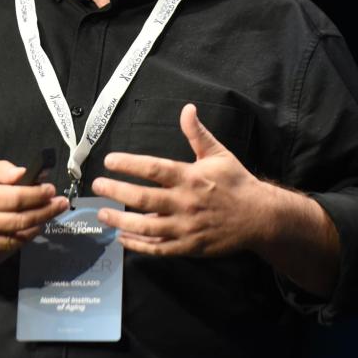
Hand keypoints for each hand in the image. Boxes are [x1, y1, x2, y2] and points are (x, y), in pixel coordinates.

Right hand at [0, 160, 68, 268]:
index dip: (38, 194)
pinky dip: (21, 240)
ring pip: (18, 238)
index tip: (51, 189)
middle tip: (61, 204)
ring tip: (47, 216)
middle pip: (22, 220)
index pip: (16, 198)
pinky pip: (7, 251)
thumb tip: (23, 173)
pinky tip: (28, 230)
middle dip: (46, 211)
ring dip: (37, 226)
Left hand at [90, 103, 269, 256]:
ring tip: (103, 213)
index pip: (153, 169)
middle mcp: (185, 202)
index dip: (129, 164)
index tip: (109, 160)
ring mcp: (186, 227)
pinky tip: (122, 237)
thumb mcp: (218, 154)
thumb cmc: (236, 183)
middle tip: (97, 185)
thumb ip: (197, 134)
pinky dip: (138, 245)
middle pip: (143, 198)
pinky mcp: (189, 247)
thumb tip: (187, 109)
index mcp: (190, 177)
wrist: (260, 217)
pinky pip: (158, 248)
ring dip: (121, 220)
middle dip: (116, 191)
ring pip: (146, 226)